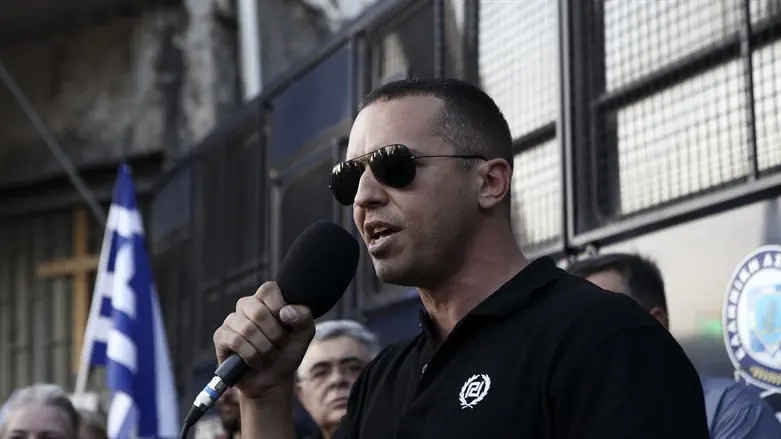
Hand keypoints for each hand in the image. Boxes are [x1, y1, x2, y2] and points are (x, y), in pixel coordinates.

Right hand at [213, 282, 314, 399]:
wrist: (273, 379)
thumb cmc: (287, 351)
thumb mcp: (304, 334)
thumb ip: (303, 317)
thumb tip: (285, 312)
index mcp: (265, 299)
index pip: (268, 289)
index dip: (279, 307)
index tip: (286, 324)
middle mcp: (246, 306)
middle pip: (259, 312)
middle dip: (275, 335)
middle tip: (278, 344)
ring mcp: (232, 321)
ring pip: (247, 329)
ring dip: (264, 348)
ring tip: (267, 354)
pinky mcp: (221, 336)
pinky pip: (235, 341)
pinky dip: (251, 355)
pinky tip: (254, 361)